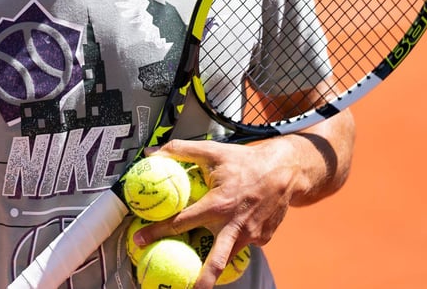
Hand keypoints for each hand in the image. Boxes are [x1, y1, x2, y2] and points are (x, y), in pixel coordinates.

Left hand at [133, 138, 300, 288]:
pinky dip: (234, 240)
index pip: (181, 222)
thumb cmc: (246, 161)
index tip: (140, 239)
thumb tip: (153, 153)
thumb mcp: (212, 151)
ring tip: (201, 280)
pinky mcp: (262, 239)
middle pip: (216, 259)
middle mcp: (234, 224)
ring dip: (215, 266)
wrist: (286, 171)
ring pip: (229, 255)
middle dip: (203, 279)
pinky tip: (233, 232)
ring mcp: (251, 235)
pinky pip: (243, 244)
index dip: (158, 231)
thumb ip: (180, 151)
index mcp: (218, 205)